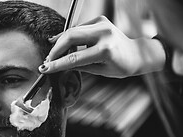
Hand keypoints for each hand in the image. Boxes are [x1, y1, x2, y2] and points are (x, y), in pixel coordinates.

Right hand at [39, 16, 164, 77]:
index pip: (74, 58)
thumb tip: (60, 66)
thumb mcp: (100, 71)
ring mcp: (102, 24)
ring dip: (60, 42)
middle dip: (56, 49)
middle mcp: (104, 34)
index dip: (57, 64)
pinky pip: (79, 28)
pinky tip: (59, 42)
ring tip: (51, 53)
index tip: (45, 69)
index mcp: (105, 50)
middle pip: (70, 37)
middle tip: (47, 60)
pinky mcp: (100, 19)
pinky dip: (68, 36)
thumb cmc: (121, 66)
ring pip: (72, 30)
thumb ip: (80, 66)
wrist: (137, 54)